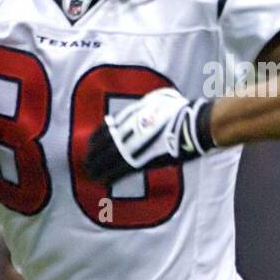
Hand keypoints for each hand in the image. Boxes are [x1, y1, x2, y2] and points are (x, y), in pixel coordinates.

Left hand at [85, 87, 212, 184]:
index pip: (108, 127)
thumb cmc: (184, 111)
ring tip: (90, 173)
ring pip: (107, 158)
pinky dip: (109, 176)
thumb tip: (149, 103)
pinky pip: (119, 170)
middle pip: (103, 143)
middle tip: (86, 161)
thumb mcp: (161, 98)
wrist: (193, 124)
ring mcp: (134, 145)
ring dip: (97, 166)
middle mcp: (129, 129)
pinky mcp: (141, 160)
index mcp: (132, 114)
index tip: (91, 143)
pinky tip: (102, 181)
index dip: (97, 137)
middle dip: (93, 153)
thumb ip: (149, 103)